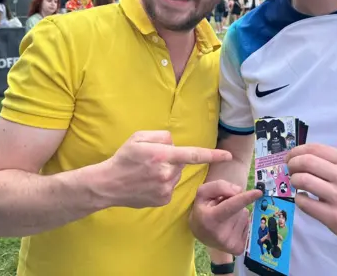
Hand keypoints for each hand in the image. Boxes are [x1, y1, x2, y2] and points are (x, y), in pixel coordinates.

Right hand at [98, 131, 231, 208]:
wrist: (108, 185)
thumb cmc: (123, 158)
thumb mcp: (139, 137)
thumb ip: (161, 136)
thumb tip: (175, 143)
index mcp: (163, 155)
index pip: (194, 154)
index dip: (212, 155)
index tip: (228, 156)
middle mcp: (167, 173)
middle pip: (181, 162)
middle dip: (172, 160)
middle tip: (152, 161)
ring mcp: (166, 189)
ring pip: (176, 175)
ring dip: (167, 172)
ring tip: (147, 174)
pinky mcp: (163, 200)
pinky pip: (170, 187)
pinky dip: (163, 184)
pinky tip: (147, 184)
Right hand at [190, 180, 262, 254]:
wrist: (200, 234)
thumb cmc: (202, 210)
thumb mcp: (203, 193)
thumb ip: (219, 186)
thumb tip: (239, 191)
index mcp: (210, 219)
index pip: (231, 206)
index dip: (245, 198)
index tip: (259, 193)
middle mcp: (221, 234)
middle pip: (240, 208)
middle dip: (234, 204)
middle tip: (220, 210)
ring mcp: (231, 244)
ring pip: (245, 215)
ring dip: (237, 214)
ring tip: (224, 219)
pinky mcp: (238, 248)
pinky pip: (248, 225)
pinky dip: (241, 223)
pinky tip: (230, 227)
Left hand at [286, 144, 336, 245]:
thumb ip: (331, 162)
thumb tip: (300, 157)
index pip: (314, 148)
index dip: (296, 151)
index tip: (290, 157)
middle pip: (306, 162)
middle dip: (292, 165)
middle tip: (290, 170)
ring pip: (304, 180)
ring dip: (294, 181)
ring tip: (296, 184)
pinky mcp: (334, 216)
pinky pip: (306, 203)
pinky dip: (299, 199)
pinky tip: (303, 199)